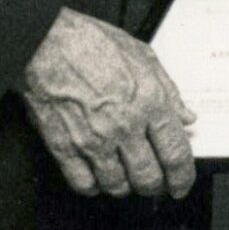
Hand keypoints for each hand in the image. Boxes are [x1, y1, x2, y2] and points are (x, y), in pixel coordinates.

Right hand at [22, 7, 196, 198]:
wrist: (44, 42)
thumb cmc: (91, 42)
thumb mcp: (144, 57)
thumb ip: (169, 91)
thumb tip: (185, 116)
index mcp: (150, 102)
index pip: (175, 154)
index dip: (182, 177)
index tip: (181, 185)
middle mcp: (124, 126)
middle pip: (148, 176)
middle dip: (156, 187)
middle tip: (156, 186)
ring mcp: (93, 139)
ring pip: (116, 184)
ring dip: (125, 187)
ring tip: (127, 181)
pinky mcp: (63, 145)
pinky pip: (82, 182)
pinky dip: (93, 187)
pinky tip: (97, 180)